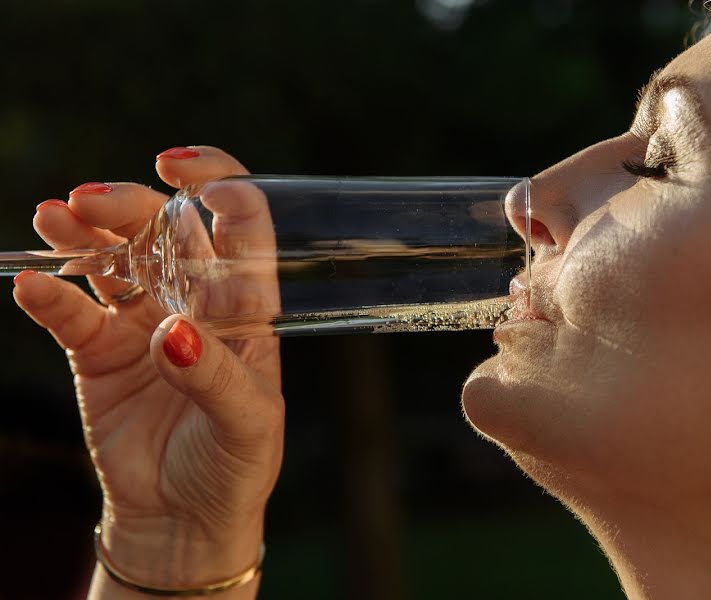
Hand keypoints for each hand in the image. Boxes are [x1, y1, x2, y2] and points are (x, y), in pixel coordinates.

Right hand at [13, 147, 283, 595]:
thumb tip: (171, 333)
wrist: (183, 516)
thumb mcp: (247, 422)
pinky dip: (51, 297)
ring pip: (111, 257)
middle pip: (163, 229)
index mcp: (244, 305)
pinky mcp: (98, 351)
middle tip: (94, 199)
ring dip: (84, 232)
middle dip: (132, 204)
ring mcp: (142, 320)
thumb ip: (214, 376)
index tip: (184, 170)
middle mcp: (193, 301)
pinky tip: (34, 284)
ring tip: (55, 215)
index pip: (240, 225)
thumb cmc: (235, 463)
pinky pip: (71, 312)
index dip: (219, 184)